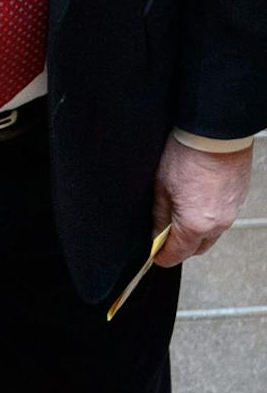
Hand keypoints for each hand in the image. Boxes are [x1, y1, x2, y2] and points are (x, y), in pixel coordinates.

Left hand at [152, 136, 253, 266]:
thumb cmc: (187, 156)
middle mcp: (218, 224)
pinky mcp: (238, 201)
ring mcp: (231, 213)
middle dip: (181, 247)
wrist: (216, 135)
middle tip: (164, 236)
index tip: (155, 256)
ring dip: (196, 232)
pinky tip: (197, 202)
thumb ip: (159, 216)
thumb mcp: (161, 187)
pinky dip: (208, 218)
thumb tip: (156, 233)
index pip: (178, 254)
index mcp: (195, 224)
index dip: (163, 257)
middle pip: (197, 248)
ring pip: (211, 234)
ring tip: (179, 215)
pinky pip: (222, 219)